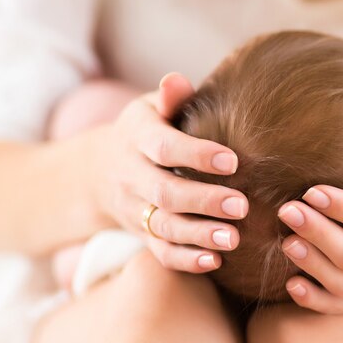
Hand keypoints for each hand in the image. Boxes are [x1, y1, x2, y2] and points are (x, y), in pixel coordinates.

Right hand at [89, 73, 247, 272]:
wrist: (99, 170)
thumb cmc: (144, 132)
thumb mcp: (150, 109)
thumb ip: (169, 97)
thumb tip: (177, 80)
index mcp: (137, 137)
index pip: (164, 148)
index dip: (196, 155)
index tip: (233, 161)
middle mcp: (131, 175)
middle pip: (165, 192)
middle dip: (204, 201)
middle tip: (243, 206)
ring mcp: (134, 208)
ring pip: (163, 226)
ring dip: (199, 235)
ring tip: (233, 239)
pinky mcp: (141, 233)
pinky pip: (159, 251)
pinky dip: (185, 260)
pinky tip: (213, 261)